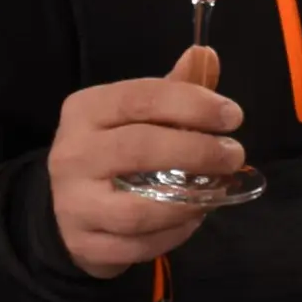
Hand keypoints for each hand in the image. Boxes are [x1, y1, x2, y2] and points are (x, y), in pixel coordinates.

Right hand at [49, 46, 242, 278]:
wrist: (67, 211)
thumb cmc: (112, 151)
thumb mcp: (135, 114)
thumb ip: (173, 88)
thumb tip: (205, 55)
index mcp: (85, 110)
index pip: (141, 98)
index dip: (191, 103)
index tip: (232, 116)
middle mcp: (72, 154)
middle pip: (140, 147)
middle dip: (197, 150)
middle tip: (233, 155)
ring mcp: (73, 204)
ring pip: (139, 209)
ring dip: (189, 201)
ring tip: (216, 191)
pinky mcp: (84, 244)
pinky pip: (138, 245)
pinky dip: (175, 234)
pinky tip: (194, 218)